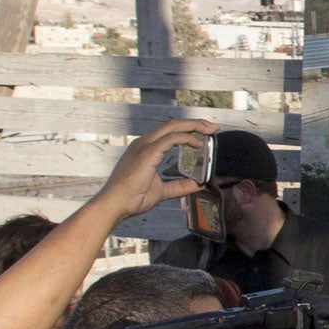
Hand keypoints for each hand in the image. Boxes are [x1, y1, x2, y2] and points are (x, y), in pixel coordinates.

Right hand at [96, 120, 220, 224]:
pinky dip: (186, 139)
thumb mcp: (162, 191)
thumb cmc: (132, 198)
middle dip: (195, 123)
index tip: (205, 132)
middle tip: (213, 128)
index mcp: (145, 149)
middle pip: (172, 124)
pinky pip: (171, 139)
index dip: (188, 129)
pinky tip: (197, 144)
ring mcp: (144, 146)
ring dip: (194, 125)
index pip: (168, 132)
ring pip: (173, 126)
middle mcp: (143, 143)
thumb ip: (179, 186)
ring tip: (210, 130)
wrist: (115, 205)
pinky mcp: (147, 153)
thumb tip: (198, 185)